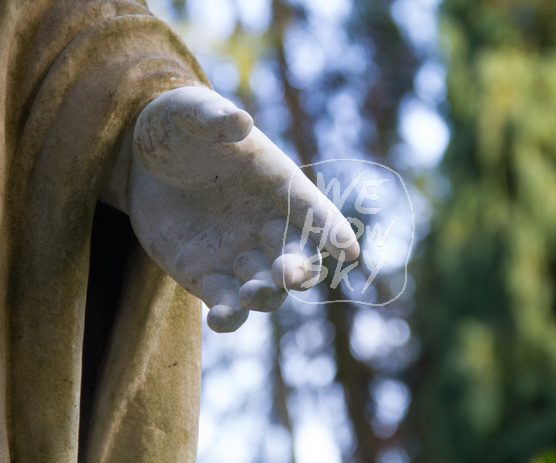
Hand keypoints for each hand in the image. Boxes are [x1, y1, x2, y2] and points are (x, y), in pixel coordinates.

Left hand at [126, 87, 358, 331]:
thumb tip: (239, 121)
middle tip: (287, 275)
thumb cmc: (179, 129)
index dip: (332, 230)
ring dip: (267, 296)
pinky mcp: (208, 278)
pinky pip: (227, 305)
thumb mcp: (188, 112)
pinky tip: (220, 319)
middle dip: (299, 270)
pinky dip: (229, 318)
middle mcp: (268, 225)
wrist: (144, 161)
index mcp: (278, 184)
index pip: (314, 210)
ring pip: (268, 289)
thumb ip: (212, 117)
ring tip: (249, 294)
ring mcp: (240, 256)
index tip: (348, 252)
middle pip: (298, 257)